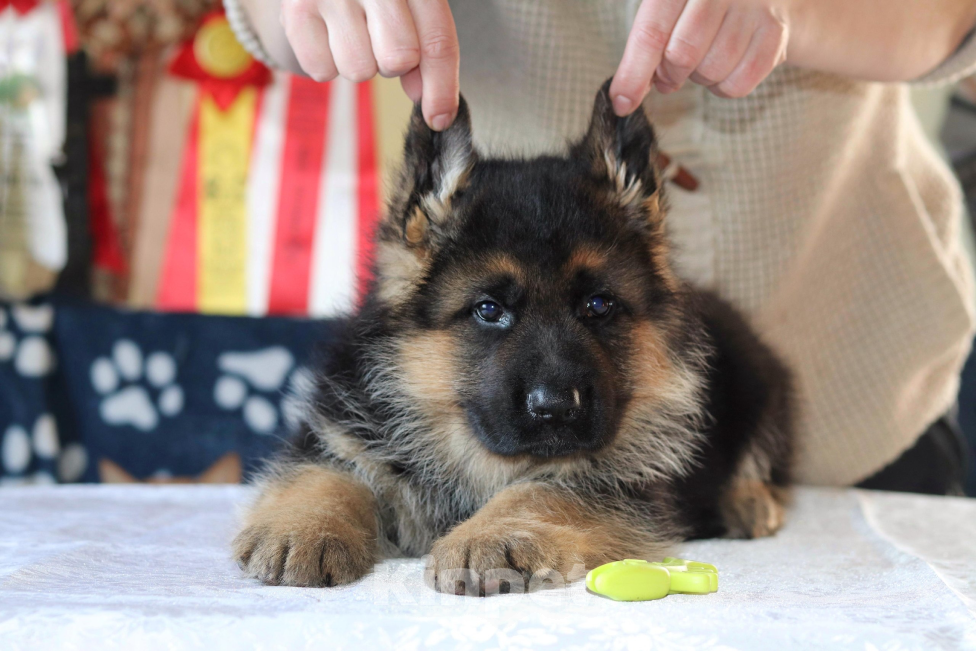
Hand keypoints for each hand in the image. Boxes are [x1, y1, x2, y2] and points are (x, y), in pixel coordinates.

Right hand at [280, 0, 459, 129]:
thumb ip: (427, 50)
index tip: (439, 119)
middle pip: (398, 60)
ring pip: (359, 70)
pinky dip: (325, 62)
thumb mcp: (409, 9)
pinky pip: (322, 70)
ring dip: (358, 62)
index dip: (441, 87)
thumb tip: (431, 105)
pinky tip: (325, 34)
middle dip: (392, 64)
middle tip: (377, 37)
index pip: (437, 41)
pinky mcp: (298, 9)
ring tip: (349, 30)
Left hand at [610, 0, 789, 113]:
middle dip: (669, 75)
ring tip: (704, 59)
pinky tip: (726, 66)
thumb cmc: (702, 8)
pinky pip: (737, 84)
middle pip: (682, 55)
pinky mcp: (775, 32)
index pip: (651, 32)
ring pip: (711, 71)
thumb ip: (646, 47)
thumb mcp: (668, 12)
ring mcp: (753, 6)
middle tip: (670, 73)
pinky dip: (724, 86)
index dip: (633, 74)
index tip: (622, 102)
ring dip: (700, 78)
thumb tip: (624, 96)